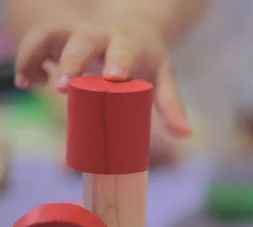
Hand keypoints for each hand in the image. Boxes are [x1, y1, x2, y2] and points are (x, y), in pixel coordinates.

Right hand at [14, 14, 190, 136]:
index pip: (125, 50)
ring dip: (35, 54)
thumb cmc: (148, 59)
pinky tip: (29, 81)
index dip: (118, 62)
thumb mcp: (164, 77)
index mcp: (129, 44)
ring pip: (50, 33)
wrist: (133, 27)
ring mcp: (76, 32)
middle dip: (71, 61)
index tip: (114, 77)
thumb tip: (186, 134)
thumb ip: (171, 105)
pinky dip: (28, 58)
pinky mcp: (59, 35)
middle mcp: (101, 34)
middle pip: (83, 40)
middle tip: (62, 86)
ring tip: (29, 82)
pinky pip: (38, 40)